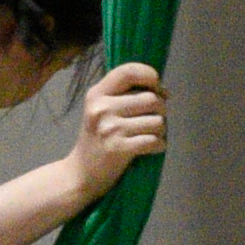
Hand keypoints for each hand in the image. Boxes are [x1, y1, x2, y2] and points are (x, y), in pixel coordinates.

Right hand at [62, 60, 169, 197]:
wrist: (80, 174)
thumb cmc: (97, 140)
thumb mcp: (101, 110)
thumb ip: (126, 96)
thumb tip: (164, 92)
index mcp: (97, 94)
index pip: (128, 71)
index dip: (150, 76)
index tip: (157, 89)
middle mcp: (101, 108)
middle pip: (151, 99)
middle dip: (161, 111)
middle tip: (152, 121)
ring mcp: (109, 128)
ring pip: (157, 121)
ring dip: (161, 131)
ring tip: (148, 136)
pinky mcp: (118, 148)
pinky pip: (154, 141)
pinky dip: (158, 146)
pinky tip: (150, 149)